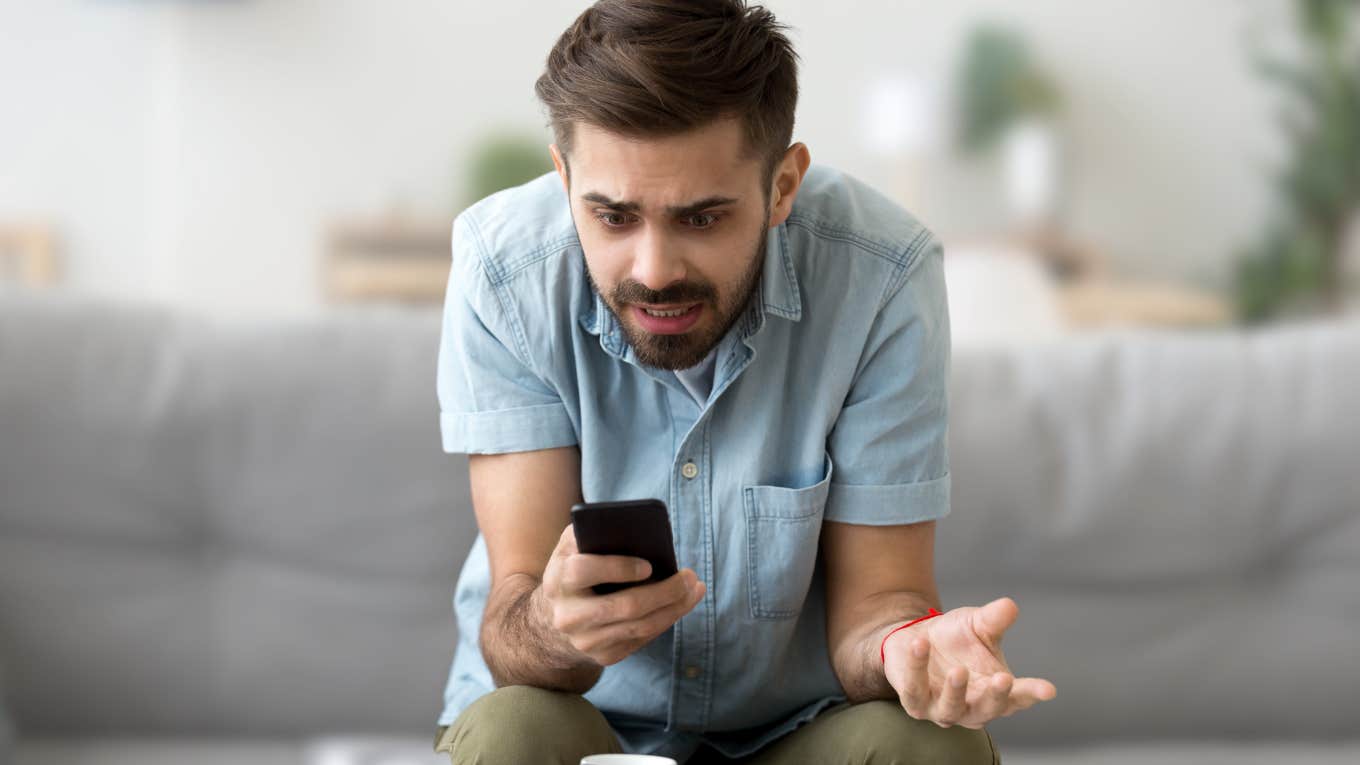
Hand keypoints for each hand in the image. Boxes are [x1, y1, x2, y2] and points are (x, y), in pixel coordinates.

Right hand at [537, 524, 705, 666]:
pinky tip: (681, 605)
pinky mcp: (603, 657)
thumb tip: (634, 529)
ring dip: (674, 608)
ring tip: (694, 589)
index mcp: (559, 581)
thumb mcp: (570, 548)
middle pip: (625, 606)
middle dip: (664, 591)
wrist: (549, 622)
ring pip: (640, 627)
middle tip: (690, 576)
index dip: (618, 567)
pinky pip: (642, 640)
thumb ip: (591, 532)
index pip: (584, 571)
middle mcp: (569, 616)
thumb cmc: (570, 571)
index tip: (649, 565)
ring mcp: (586, 641)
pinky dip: (666, 620)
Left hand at [882, 597, 1056, 728]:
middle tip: (1004, 680)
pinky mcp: (914, 702)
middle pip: (988, 710)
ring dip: (955, 691)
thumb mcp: (977, 624)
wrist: (914, 638)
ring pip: (951, 709)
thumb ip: (994, 619)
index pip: (1018, 697)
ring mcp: (942, 709)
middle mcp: (972, 707)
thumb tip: (1009, 605)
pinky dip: (917, 668)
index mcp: (994, 691)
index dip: (1032, 693)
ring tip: (958, 671)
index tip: (1048, 689)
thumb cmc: (955, 637)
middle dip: (995, 697)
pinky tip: (919, 644)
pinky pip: (914, 689)